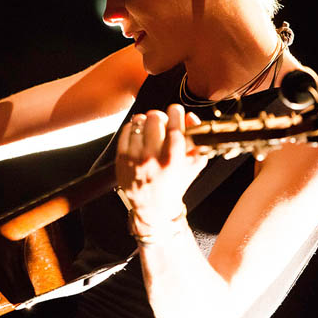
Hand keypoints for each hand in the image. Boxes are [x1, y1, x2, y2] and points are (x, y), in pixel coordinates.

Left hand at [115, 104, 206, 223]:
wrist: (153, 207)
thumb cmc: (175, 184)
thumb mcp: (192, 165)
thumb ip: (196, 140)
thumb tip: (191, 117)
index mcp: (172, 160)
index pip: (174, 126)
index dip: (176, 112)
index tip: (176, 110)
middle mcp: (152, 159)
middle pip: (154, 119)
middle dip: (159, 116)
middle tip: (161, 120)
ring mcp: (134, 158)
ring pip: (138, 122)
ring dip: (145, 120)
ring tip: (149, 126)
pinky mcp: (121, 159)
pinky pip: (126, 131)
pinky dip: (133, 127)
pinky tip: (138, 133)